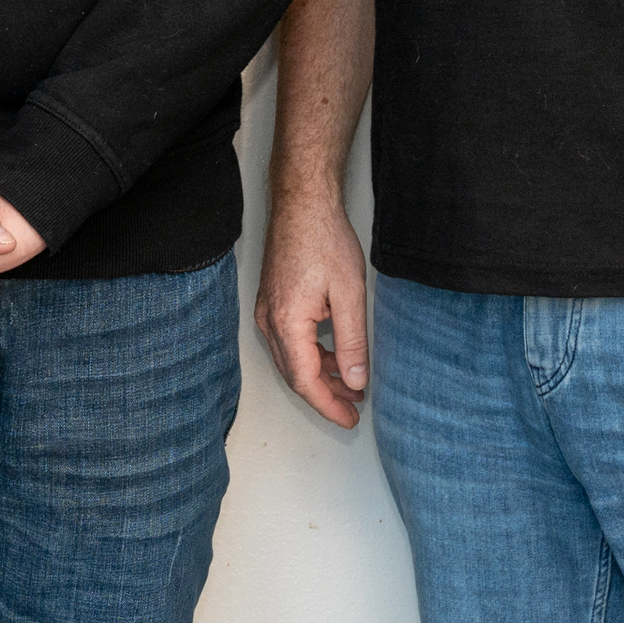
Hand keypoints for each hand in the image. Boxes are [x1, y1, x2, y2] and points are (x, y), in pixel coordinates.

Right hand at [257, 189, 370, 426]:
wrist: (303, 203)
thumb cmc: (323, 238)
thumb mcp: (349, 294)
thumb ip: (352, 342)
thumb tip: (355, 379)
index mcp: (287, 323)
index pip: (305, 381)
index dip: (328, 405)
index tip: (350, 418)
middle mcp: (270, 321)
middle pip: (295, 375)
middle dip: (325, 395)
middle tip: (353, 408)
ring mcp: (268, 311)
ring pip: (291, 359)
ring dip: (320, 375)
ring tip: (350, 383)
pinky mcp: (273, 302)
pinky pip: (289, 341)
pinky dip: (311, 355)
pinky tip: (333, 355)